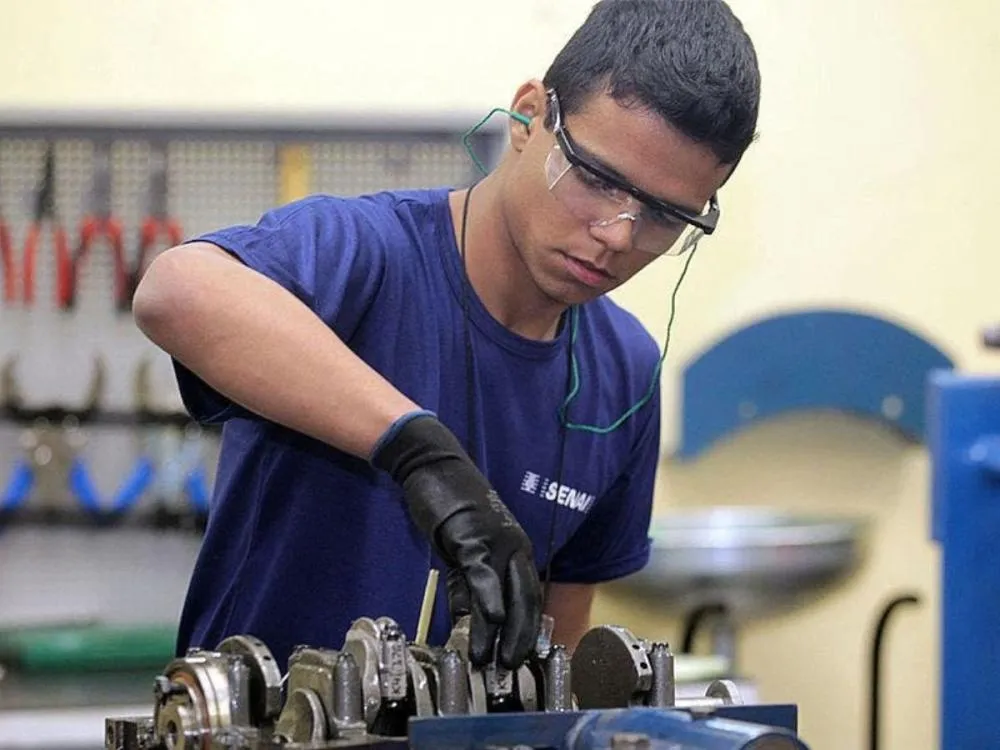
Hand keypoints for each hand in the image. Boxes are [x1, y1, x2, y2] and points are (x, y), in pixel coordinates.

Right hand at [371, 411, 541, 668]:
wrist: (433, 466)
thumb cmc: (449, 506)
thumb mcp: (462, 551)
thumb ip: (467, 585)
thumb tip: (467, 621)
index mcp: (516, 549)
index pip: (528, 596)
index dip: (526, 628)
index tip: (520, 656)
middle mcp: (515, 546)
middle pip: (526, 599)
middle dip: (520, 637)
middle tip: (511, 667)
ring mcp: (496, 541)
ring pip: (507, 594)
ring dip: (501, 631)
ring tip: (492, 660)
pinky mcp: (473, 537)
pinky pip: (483, 576)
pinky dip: (487, 601)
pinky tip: (488, 623)